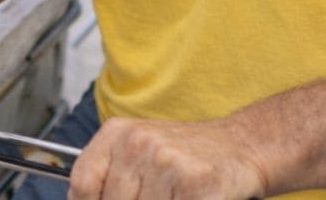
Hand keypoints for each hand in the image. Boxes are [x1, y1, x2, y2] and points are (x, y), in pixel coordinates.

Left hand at [68, 117, 266, 199]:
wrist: (241, 146)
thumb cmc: (187, 156)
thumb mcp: (140, 153)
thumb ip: (112, 179)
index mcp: (118, 133)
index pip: (83, 184)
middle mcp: (138, 142)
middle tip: (155, 198)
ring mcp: (167, 161)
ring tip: (174, 197)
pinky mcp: (196, 182)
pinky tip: (192, 199)